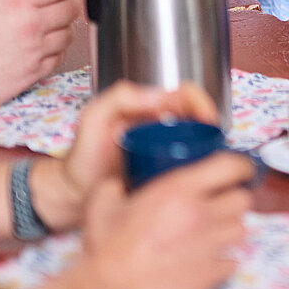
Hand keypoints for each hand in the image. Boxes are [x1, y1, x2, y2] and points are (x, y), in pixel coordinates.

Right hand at [0, 0, 82, 107]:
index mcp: (16, 1)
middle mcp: (33, 24)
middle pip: (71, 7)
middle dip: (71, 0)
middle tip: (64, 0)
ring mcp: (37, 49)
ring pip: (69, 33)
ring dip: (66, 25)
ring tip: (57, 23)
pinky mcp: (36, 70)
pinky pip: (59, 56)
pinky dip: (59, 49)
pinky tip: (50, 45)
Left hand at [35, 81, 222, 231]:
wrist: (74, 194)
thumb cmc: (82, 156)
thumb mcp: (95, 117)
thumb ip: (121, 97)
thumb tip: (161, 96)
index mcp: (148, 106)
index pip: (186, 94)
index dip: (202, 102)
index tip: (208, 120)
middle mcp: (161, 125)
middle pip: (199, 116)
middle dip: (211, 126)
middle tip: (214, 143)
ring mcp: (166, 149)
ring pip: (200, 140)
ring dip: (211, 146)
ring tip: (211, 159)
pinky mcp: (168, 172)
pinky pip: (193, 163)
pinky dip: (203, 165)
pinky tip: (201, 174)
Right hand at [75, 149, 254, 288]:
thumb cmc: (105, 246)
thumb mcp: (104, 202)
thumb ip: (118, 185)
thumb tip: (120, 183)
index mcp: (179, 190)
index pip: (231, 166)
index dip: (241, 165)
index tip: (240, 170)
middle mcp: (202, 214)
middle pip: (243, 198)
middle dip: (233, 199)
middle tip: (218, 204)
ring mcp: (211, 246)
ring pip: (242, 229)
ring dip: (229, 228)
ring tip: (210, 233)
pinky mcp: (212, 274)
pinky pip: (232, 261)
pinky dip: (222, 260)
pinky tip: (204, 260)